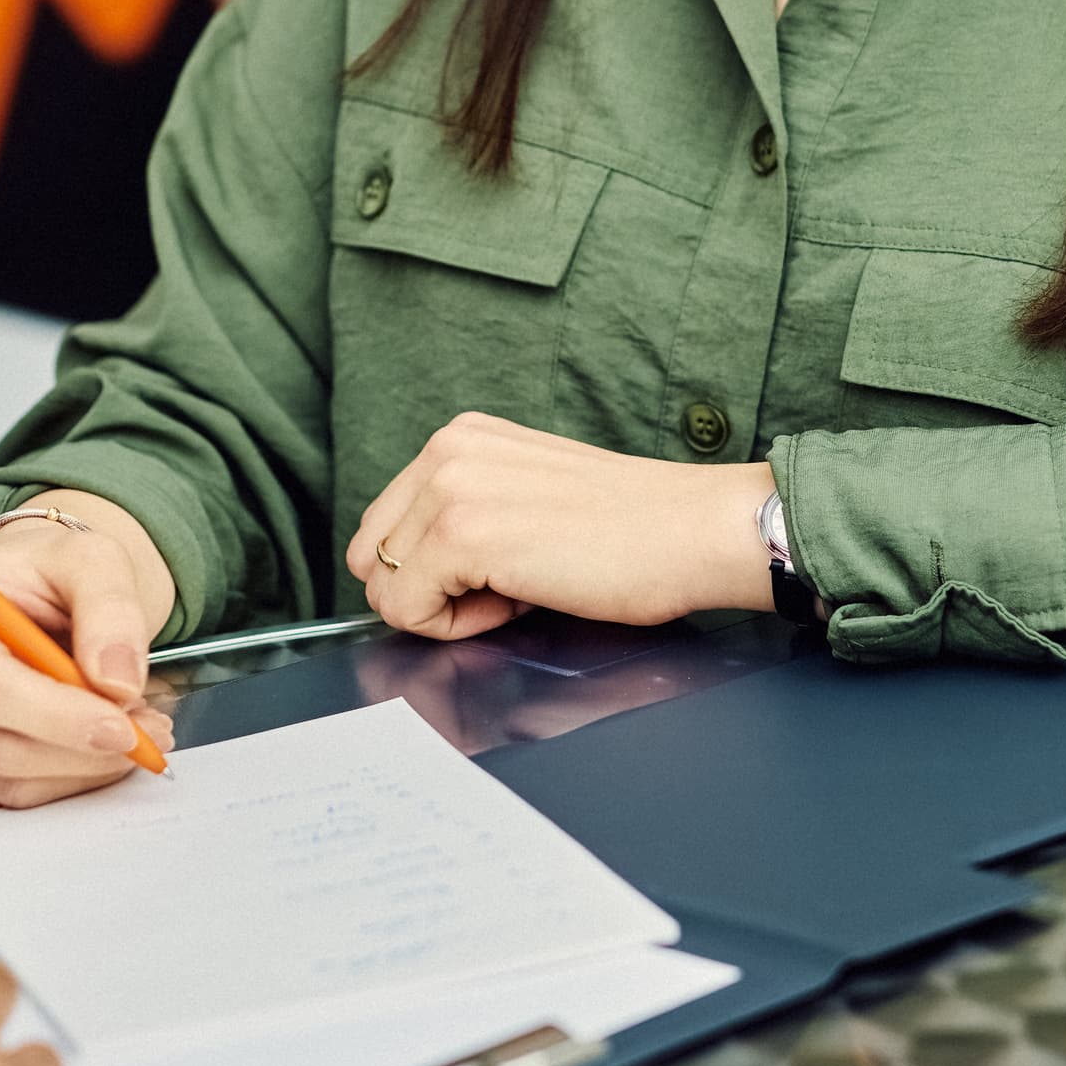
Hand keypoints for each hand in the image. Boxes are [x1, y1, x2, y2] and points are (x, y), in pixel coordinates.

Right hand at [0, 491, 178, 807]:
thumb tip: (117, 680)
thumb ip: (111, 610)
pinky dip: (56, 781)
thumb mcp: (92, 561)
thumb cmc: (42, 576)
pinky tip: (85, 747)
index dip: (56, 716)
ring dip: (78, 768)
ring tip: (126, 730)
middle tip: (145, 732)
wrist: (25, 597)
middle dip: (81, 749)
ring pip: (2, 779)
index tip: (121, 728)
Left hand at [347, 414, 771, 637]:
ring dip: (448, 608)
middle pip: (372, 556)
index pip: (386, 525)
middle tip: (507, 586)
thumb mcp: (525, 494)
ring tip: (521, 587)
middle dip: (429, 589)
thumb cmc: (630, 528)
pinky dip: (458, 627)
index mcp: (460, 438)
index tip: (502, 568)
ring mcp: (451, 489)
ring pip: (386, 587)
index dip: (436, 570)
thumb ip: (466, 511)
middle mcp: (446, 450)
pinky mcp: (463, 536)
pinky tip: (522, 599)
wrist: (693, 531)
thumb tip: (414, 571)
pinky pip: (408, 611)